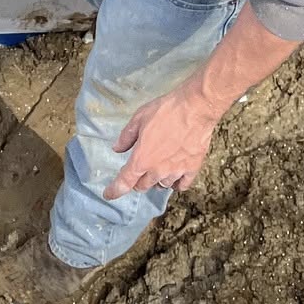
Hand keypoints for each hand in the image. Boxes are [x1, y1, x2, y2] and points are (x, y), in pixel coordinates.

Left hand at [104, 77, 222, 199]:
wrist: (195, 108)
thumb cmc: (165, 110)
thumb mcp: (139, 118)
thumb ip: (127, 137)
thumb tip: (116, 149)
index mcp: (142, 159)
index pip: (125, 182)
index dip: (114, 190)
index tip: (109, 194)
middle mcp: (158, 170)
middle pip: (143, 185)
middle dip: (137, 180)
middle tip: (138, 168)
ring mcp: (176, 171)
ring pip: (161, 185)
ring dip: (155, 180)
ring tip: (156, 168)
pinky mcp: (192, 169)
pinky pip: (181, 185)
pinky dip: (175, 184)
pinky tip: (174, 177)